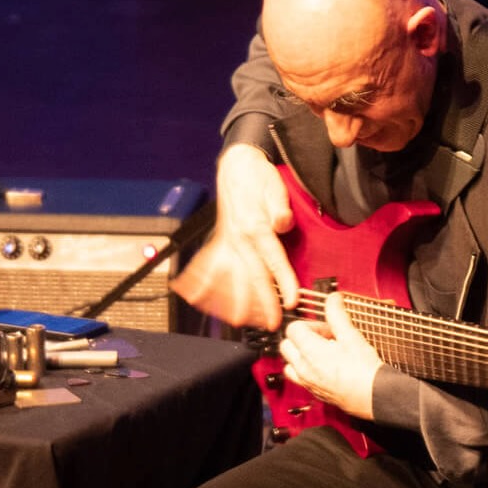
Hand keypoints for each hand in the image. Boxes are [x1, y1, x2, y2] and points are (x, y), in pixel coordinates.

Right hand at [170, 143, 297, 329]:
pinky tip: (196, 298)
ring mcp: (227, 242)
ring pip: (230, 277)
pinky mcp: (221, 242)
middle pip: (252, 276)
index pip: (273, 261)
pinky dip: (202, 283)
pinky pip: (209, 266)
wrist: (237, 166)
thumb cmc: (258, 177)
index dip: (284, 282)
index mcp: (256, 227)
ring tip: (240, 320)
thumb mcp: (275, 188)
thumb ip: (279, 209)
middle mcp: (238, 238)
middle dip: (263, 303)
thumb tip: (283, 223)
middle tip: (273, 322)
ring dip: (235, 301)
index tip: (291, 300)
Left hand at [279, 292, 381, 418]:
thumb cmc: (364, 369)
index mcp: (310, 351)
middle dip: (302, 338)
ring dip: (300, 354)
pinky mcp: (313, 392)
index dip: (311, 325)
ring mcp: (306, 382)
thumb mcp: (351, 336)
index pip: (293, 328)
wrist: (373, 396)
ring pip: (289, 363)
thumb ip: (338, 315)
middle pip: (287, 345)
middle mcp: (303, 368)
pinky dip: (304, 370)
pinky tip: (323, 367)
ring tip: (321, 353)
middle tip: (324, 339)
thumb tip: (333, 299)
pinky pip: (298, 378)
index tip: (328, 329)